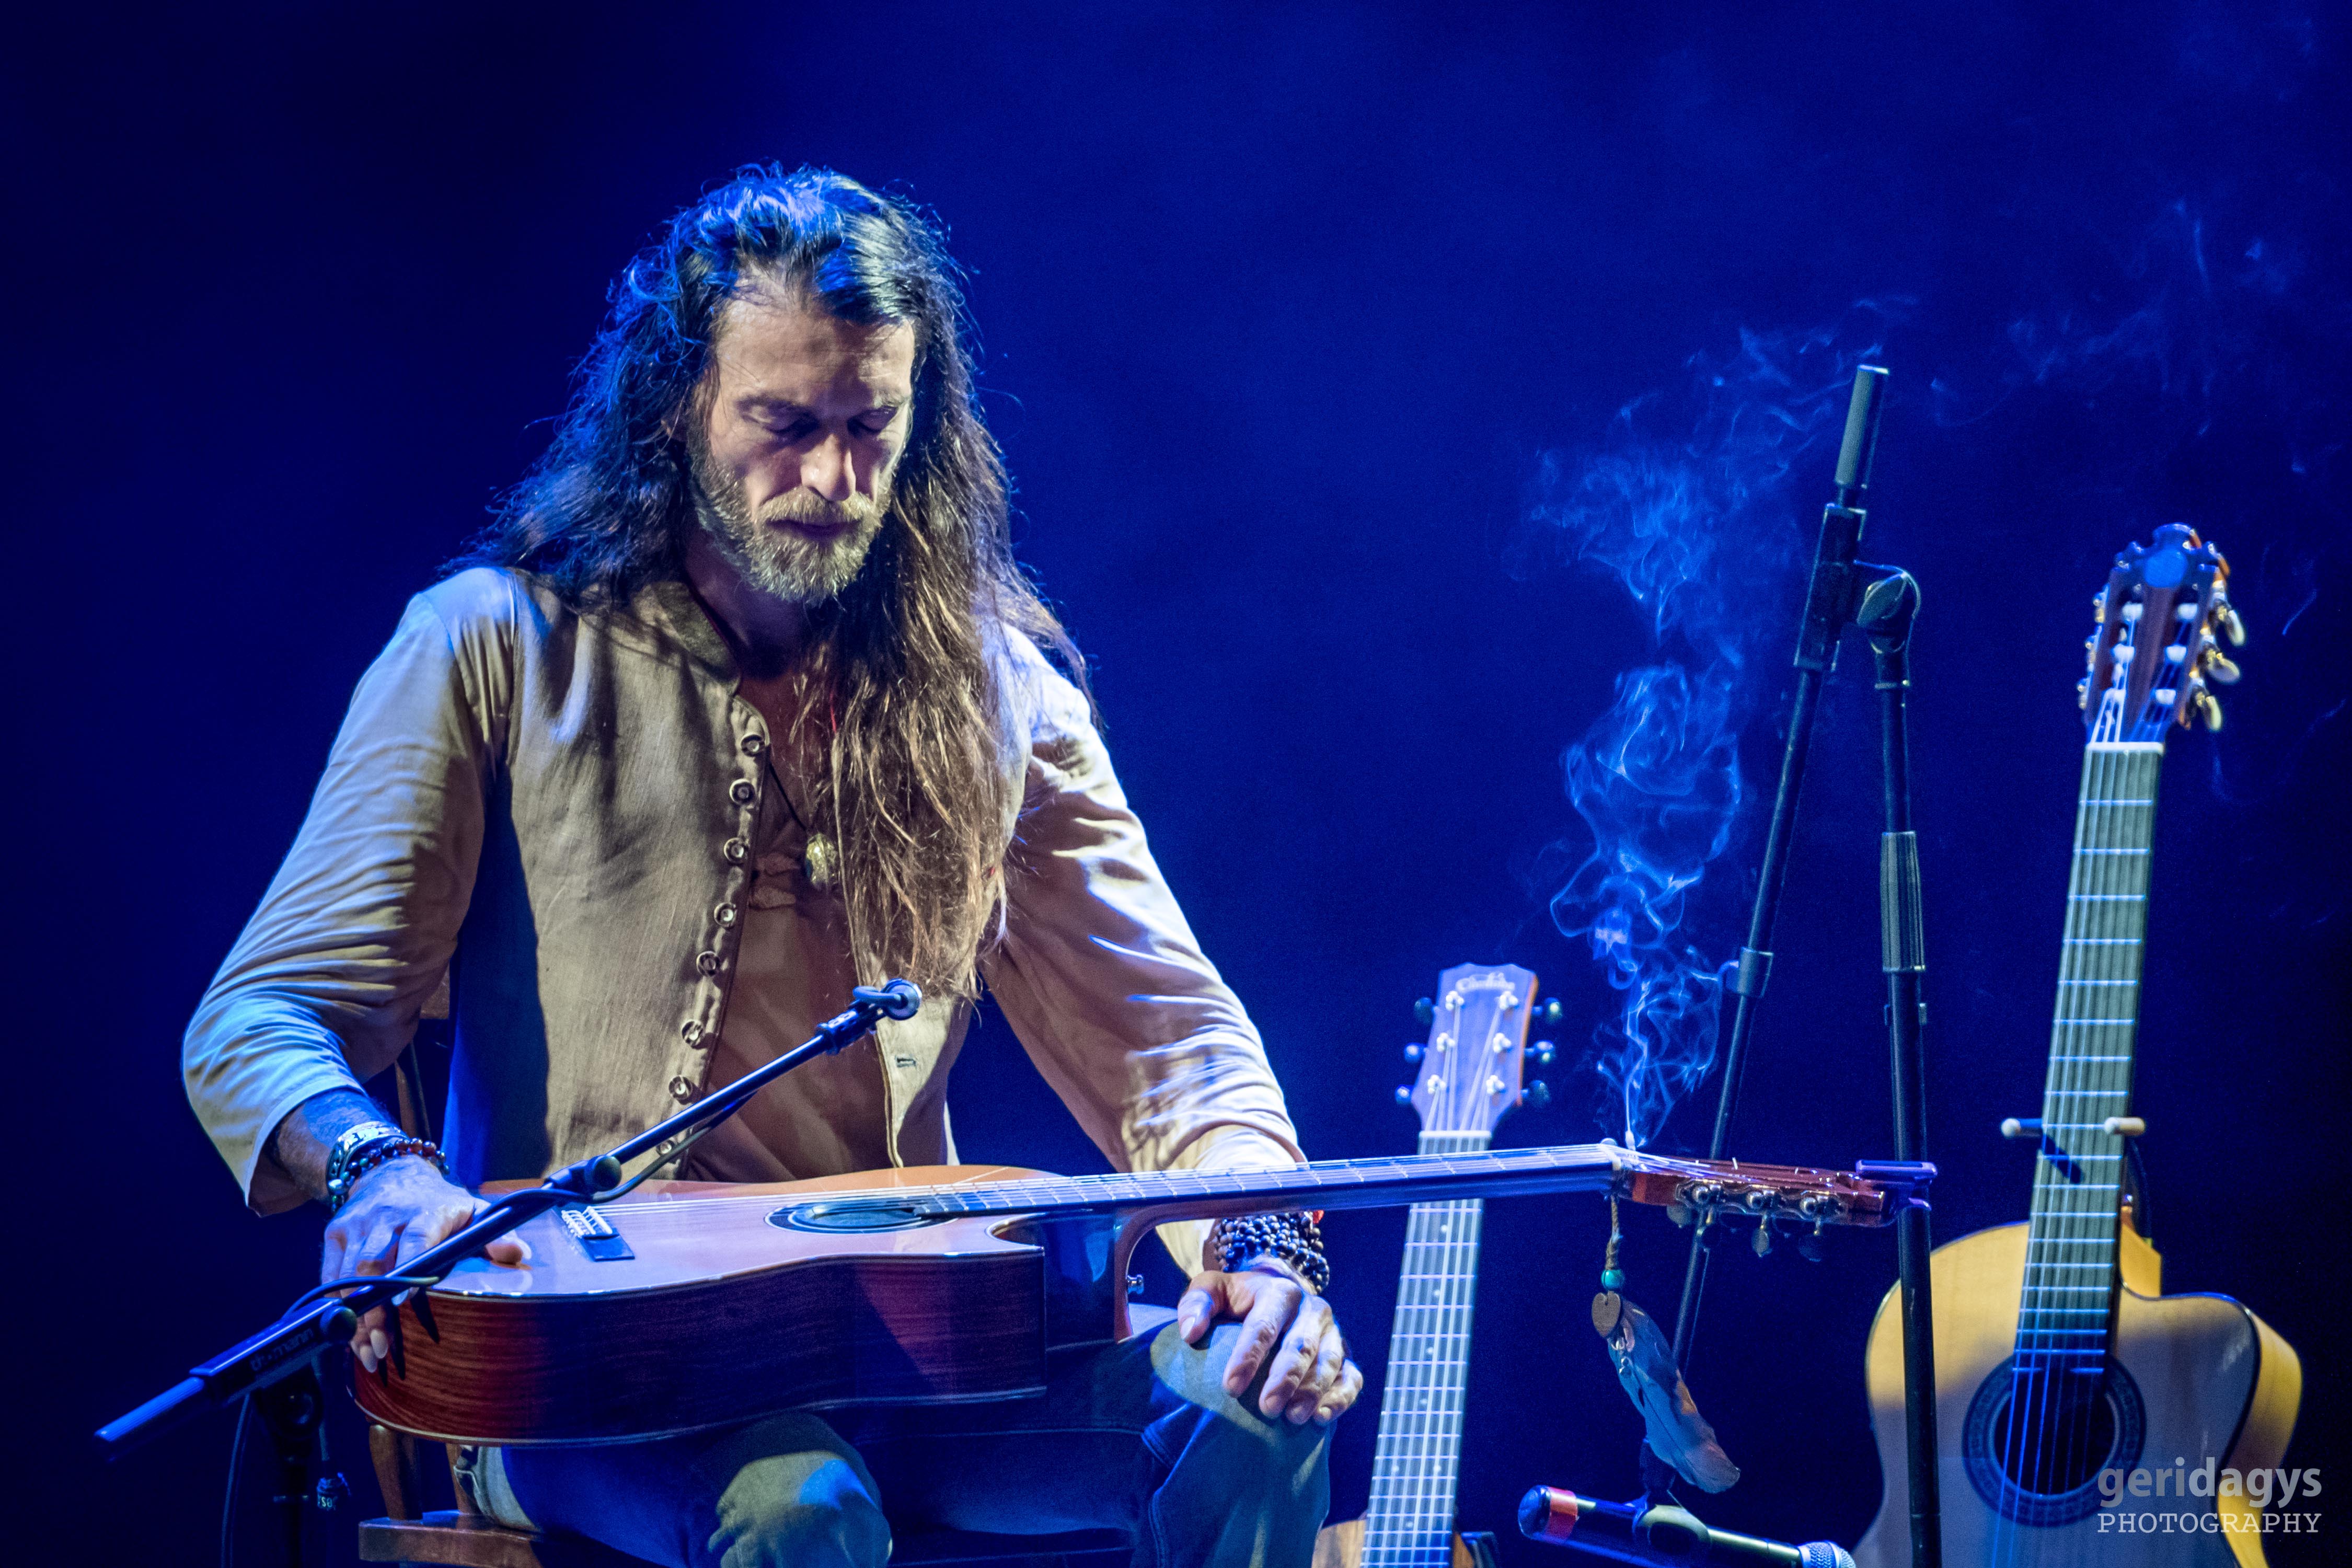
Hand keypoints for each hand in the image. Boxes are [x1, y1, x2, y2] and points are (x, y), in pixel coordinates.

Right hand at [323, 1157, 528, 1371]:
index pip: (417, 1239)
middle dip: (375, 1307)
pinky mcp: (336, 1233)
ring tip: (367, 1350)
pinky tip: (350, 1333)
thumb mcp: (472, 1209)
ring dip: (355, 1315)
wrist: (390, 1172)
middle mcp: (387, 1216)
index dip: (409, 1270)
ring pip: (349, 1275)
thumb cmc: (438, 1201)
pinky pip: (331, 1275)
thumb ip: (494, 1234)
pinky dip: (338, 1306)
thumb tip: (519, 1253)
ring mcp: (358, 1225)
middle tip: (382, 1345)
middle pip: (374, 1264)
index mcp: (426, 1211)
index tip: (405, 1303)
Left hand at [1175, 1266, 1361, 1424]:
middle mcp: (1312, 1310)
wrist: (1278, 1299)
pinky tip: (1323, 1418)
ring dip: (1313, 1391)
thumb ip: (1196, 1304)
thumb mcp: (1212, 1291)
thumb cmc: (1237, 1302)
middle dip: (1285, 1378)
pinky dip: (1341, 1397)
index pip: (1263, 1325)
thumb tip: (1190, 1333)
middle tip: (1267, 1409)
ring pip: (1329, 1361)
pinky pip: (1351, 1377)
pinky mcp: (1346, 1356)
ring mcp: (1333, 1333)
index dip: (1248, 1357)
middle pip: (1300, 1345)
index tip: (1229, 1388)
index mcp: (1279, 1291)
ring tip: (1293, 1418)